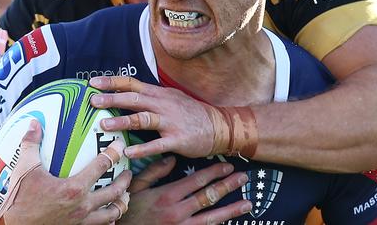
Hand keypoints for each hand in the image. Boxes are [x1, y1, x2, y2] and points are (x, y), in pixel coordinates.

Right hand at [0, 119, 131, 224]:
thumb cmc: (18, 200)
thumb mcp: (24, 169)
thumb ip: (31, 144)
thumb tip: (34, 122)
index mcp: (74, 188)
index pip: (102, 165)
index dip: (114, 152)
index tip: (120, 145)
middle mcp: (82, 206)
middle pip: (114, 192)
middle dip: (125, 180)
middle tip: (128, 172)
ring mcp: (81, 222)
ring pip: (111, 214)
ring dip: (121, 203)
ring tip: (125, 196)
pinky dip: (108, 221)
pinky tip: (109, 218)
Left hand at [90, 76, 223, 159]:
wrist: (219, 126)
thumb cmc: (190, 113)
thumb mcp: (170, 98)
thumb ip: (150, 97)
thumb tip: (126, 94)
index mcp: (159, 94)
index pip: (132, 84)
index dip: (112, 82)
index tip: (93, 82)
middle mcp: (163, 105)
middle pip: (134, 99)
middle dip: (112, 98)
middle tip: (93, 100)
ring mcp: (170, 122)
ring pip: (143, 119)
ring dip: (123, 121)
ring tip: (104, 125)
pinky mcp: (177, 140)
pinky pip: (157, 145)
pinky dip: (142, 149)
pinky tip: (128, 152)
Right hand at [120, 156, 250, 224]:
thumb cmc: (128, 212)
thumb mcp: (135, 188)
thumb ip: (154, 172)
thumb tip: (172, 158)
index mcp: (167, 196)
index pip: (197, 181)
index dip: (214, 172)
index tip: (227, 165)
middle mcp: (178, 212)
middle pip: (209, 197)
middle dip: (228, 186)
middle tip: (244, 178)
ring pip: (212, 218)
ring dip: (232, 210)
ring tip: (248, 203)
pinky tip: (229, 222)